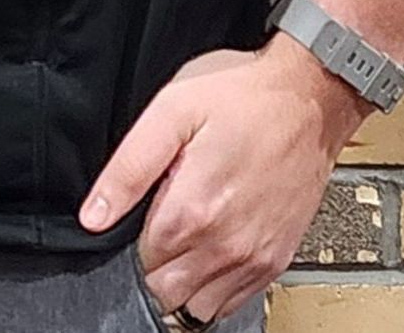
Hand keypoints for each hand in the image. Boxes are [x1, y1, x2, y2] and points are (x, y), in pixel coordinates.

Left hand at [77, 35, 369, 324]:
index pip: (141, 259)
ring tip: (192, 231)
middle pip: (165, 291)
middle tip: (169, 215)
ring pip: (198, 307)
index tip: (153, 200)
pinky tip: (215, 245)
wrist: (309, 97)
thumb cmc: (244, 97)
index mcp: (194, 209)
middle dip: (157, 260)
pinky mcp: (276, 262)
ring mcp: (254, 258)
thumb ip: (128, 167)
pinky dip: (216, 286)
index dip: (137, 229)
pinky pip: (232, 303)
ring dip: (185, 279)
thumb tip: (94, 214)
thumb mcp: (173, 110)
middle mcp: (226, 245)